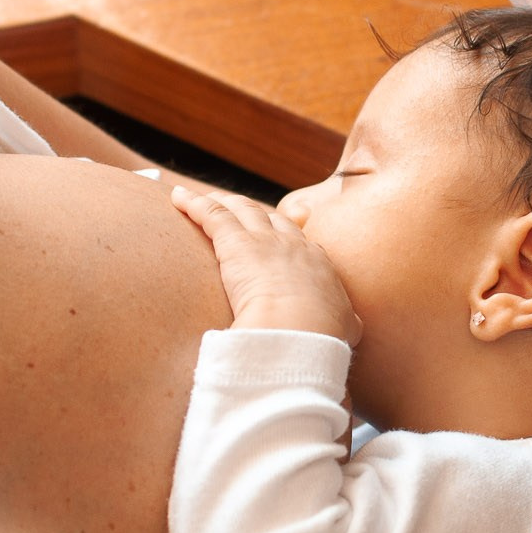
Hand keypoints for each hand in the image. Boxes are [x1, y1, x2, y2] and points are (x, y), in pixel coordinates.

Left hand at [171, 186, 360, 342]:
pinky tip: (178, 197)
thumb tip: (353, 325)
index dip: (284, 236)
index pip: (299, 241)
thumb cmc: (320, 335)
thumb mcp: (343, 326)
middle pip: (270, 218)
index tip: (276, 236)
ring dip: (223, 203)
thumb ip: (345, 321)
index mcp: (318, 264)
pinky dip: (193, 204)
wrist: (302, 329)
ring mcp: (264, 240)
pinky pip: (212, 214)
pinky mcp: (235, 243)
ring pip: (241, 210)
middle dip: (253, 212)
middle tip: (238, 210)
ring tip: (206, 199)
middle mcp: (292, 244)